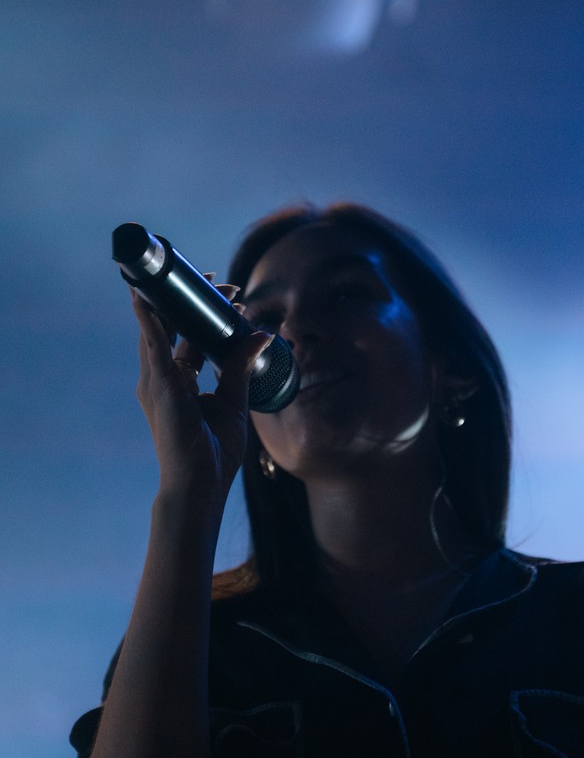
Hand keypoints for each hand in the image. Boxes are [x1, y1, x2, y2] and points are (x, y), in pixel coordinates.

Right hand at [132, 285, 272, 504]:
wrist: (200, 485)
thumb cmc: (214, 452)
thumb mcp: (234, 400)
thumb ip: (241, 366)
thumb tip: (262, 334)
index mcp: (179, 381)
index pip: (188, 337)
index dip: (204, 313)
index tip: (227, 294)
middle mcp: (162, 378)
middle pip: (172, 328)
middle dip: (190, 300)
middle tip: (217, 280)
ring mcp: (156, 382)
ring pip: (156, 329)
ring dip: (169, 300)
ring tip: (183, 272)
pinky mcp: (159, 387)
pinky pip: (153, 347)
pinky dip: (150, 321)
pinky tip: (147, 298)